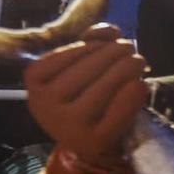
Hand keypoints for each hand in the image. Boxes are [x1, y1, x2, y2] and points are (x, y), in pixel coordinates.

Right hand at [23, 23, 148, 166]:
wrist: (84, 141)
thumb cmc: (81, 94)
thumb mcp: (78, 66)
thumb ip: (94, 41)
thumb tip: (111, 32)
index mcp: (34, 79)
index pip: (68, 53)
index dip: (93, 45)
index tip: (108, 44)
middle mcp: (43, 102)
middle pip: (88, 69)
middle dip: (115, 53)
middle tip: (131, 48)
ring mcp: (66, 124)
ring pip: (103, 87)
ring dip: (127, 69)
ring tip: (138, 62)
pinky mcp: (93, 140)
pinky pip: (117, 110)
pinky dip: (132, 94)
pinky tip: (140, 84)